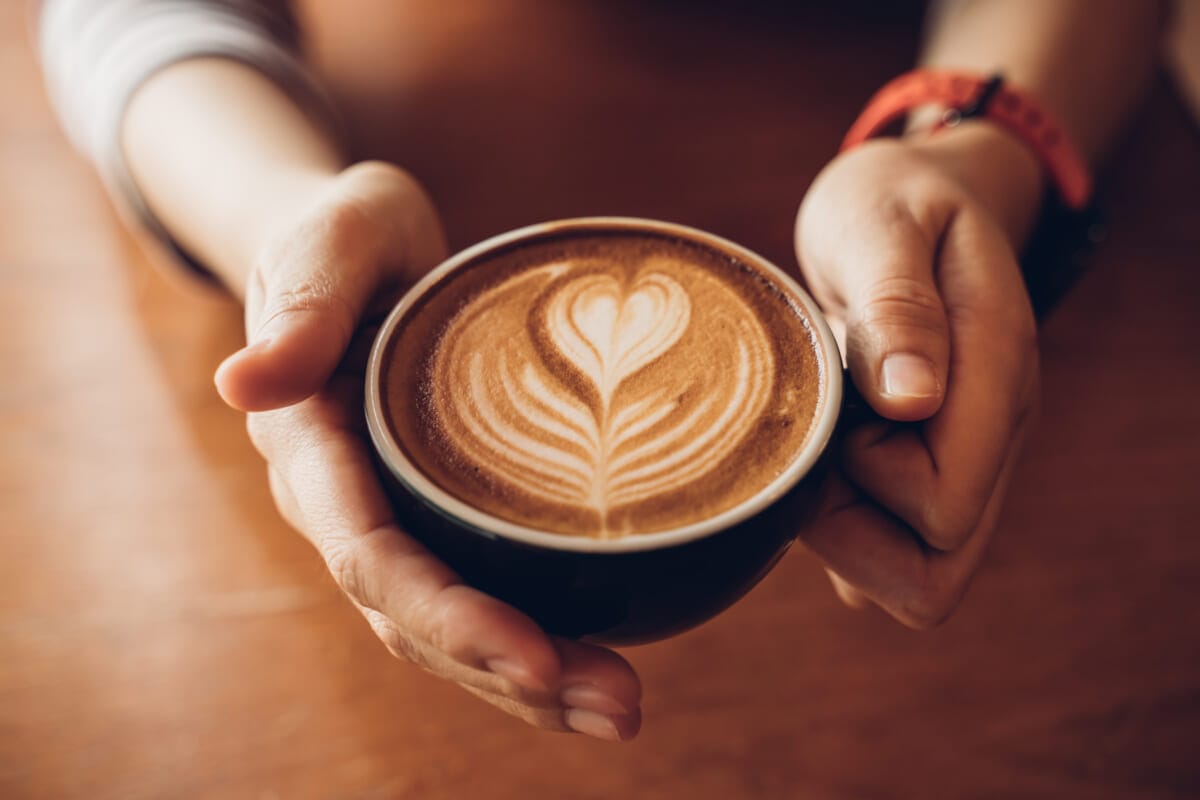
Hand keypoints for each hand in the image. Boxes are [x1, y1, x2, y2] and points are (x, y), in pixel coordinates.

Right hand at [214, 161, 641, 739]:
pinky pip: (477, 594)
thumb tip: (243, 383)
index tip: (536, 661)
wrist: (359, 254)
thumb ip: (304, 301)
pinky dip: (534, 638)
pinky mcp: (435, 518)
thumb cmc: (347, 235)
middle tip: (621, 707)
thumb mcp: (333, 238)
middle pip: (418, 619)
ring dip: (532, 682)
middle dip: (511, 674)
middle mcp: (344, 506)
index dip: (450, 618)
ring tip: (622, 709)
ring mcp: (390, 520)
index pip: (373, 558)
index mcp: (312, 450)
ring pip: (447, 629)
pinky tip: (597, 664)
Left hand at [794, 134, 1039, 627]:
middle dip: (849, 531)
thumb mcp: (881, 227)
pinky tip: (817, 461)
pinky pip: (894, 549)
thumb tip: (912, 400)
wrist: (912, 199)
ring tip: (814, 437)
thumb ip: (897, 306)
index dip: (867, 487)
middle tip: (810, 441)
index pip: (946, 509)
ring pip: (913, 571)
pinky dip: (845, 528)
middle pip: (934, 571)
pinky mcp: (928, 465)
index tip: (828, 415)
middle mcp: (990, 431)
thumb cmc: (889, 204)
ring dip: (843, 529)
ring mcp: (963, 455)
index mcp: (993, 375)